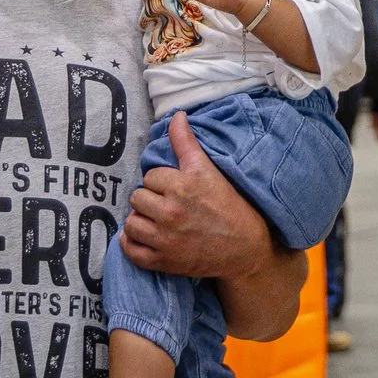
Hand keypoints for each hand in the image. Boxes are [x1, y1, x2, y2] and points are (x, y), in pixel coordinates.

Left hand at [124, 112, 274, 283]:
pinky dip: (132, 244)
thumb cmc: (230, 207)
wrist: (245, 249)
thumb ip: (186, 142)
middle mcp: (171, 212)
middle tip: (166, 205)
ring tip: (156, 220)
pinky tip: (143, 237)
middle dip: (150, 199)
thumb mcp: (209, 171)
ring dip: (140, 220)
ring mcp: (165, 239)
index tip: (174, 189)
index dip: (161, 181)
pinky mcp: (163, 261)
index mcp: (183, 186)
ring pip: (131, 222)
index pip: (150, 176)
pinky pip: (131, 250)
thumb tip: (176, 116)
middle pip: (137, 197)